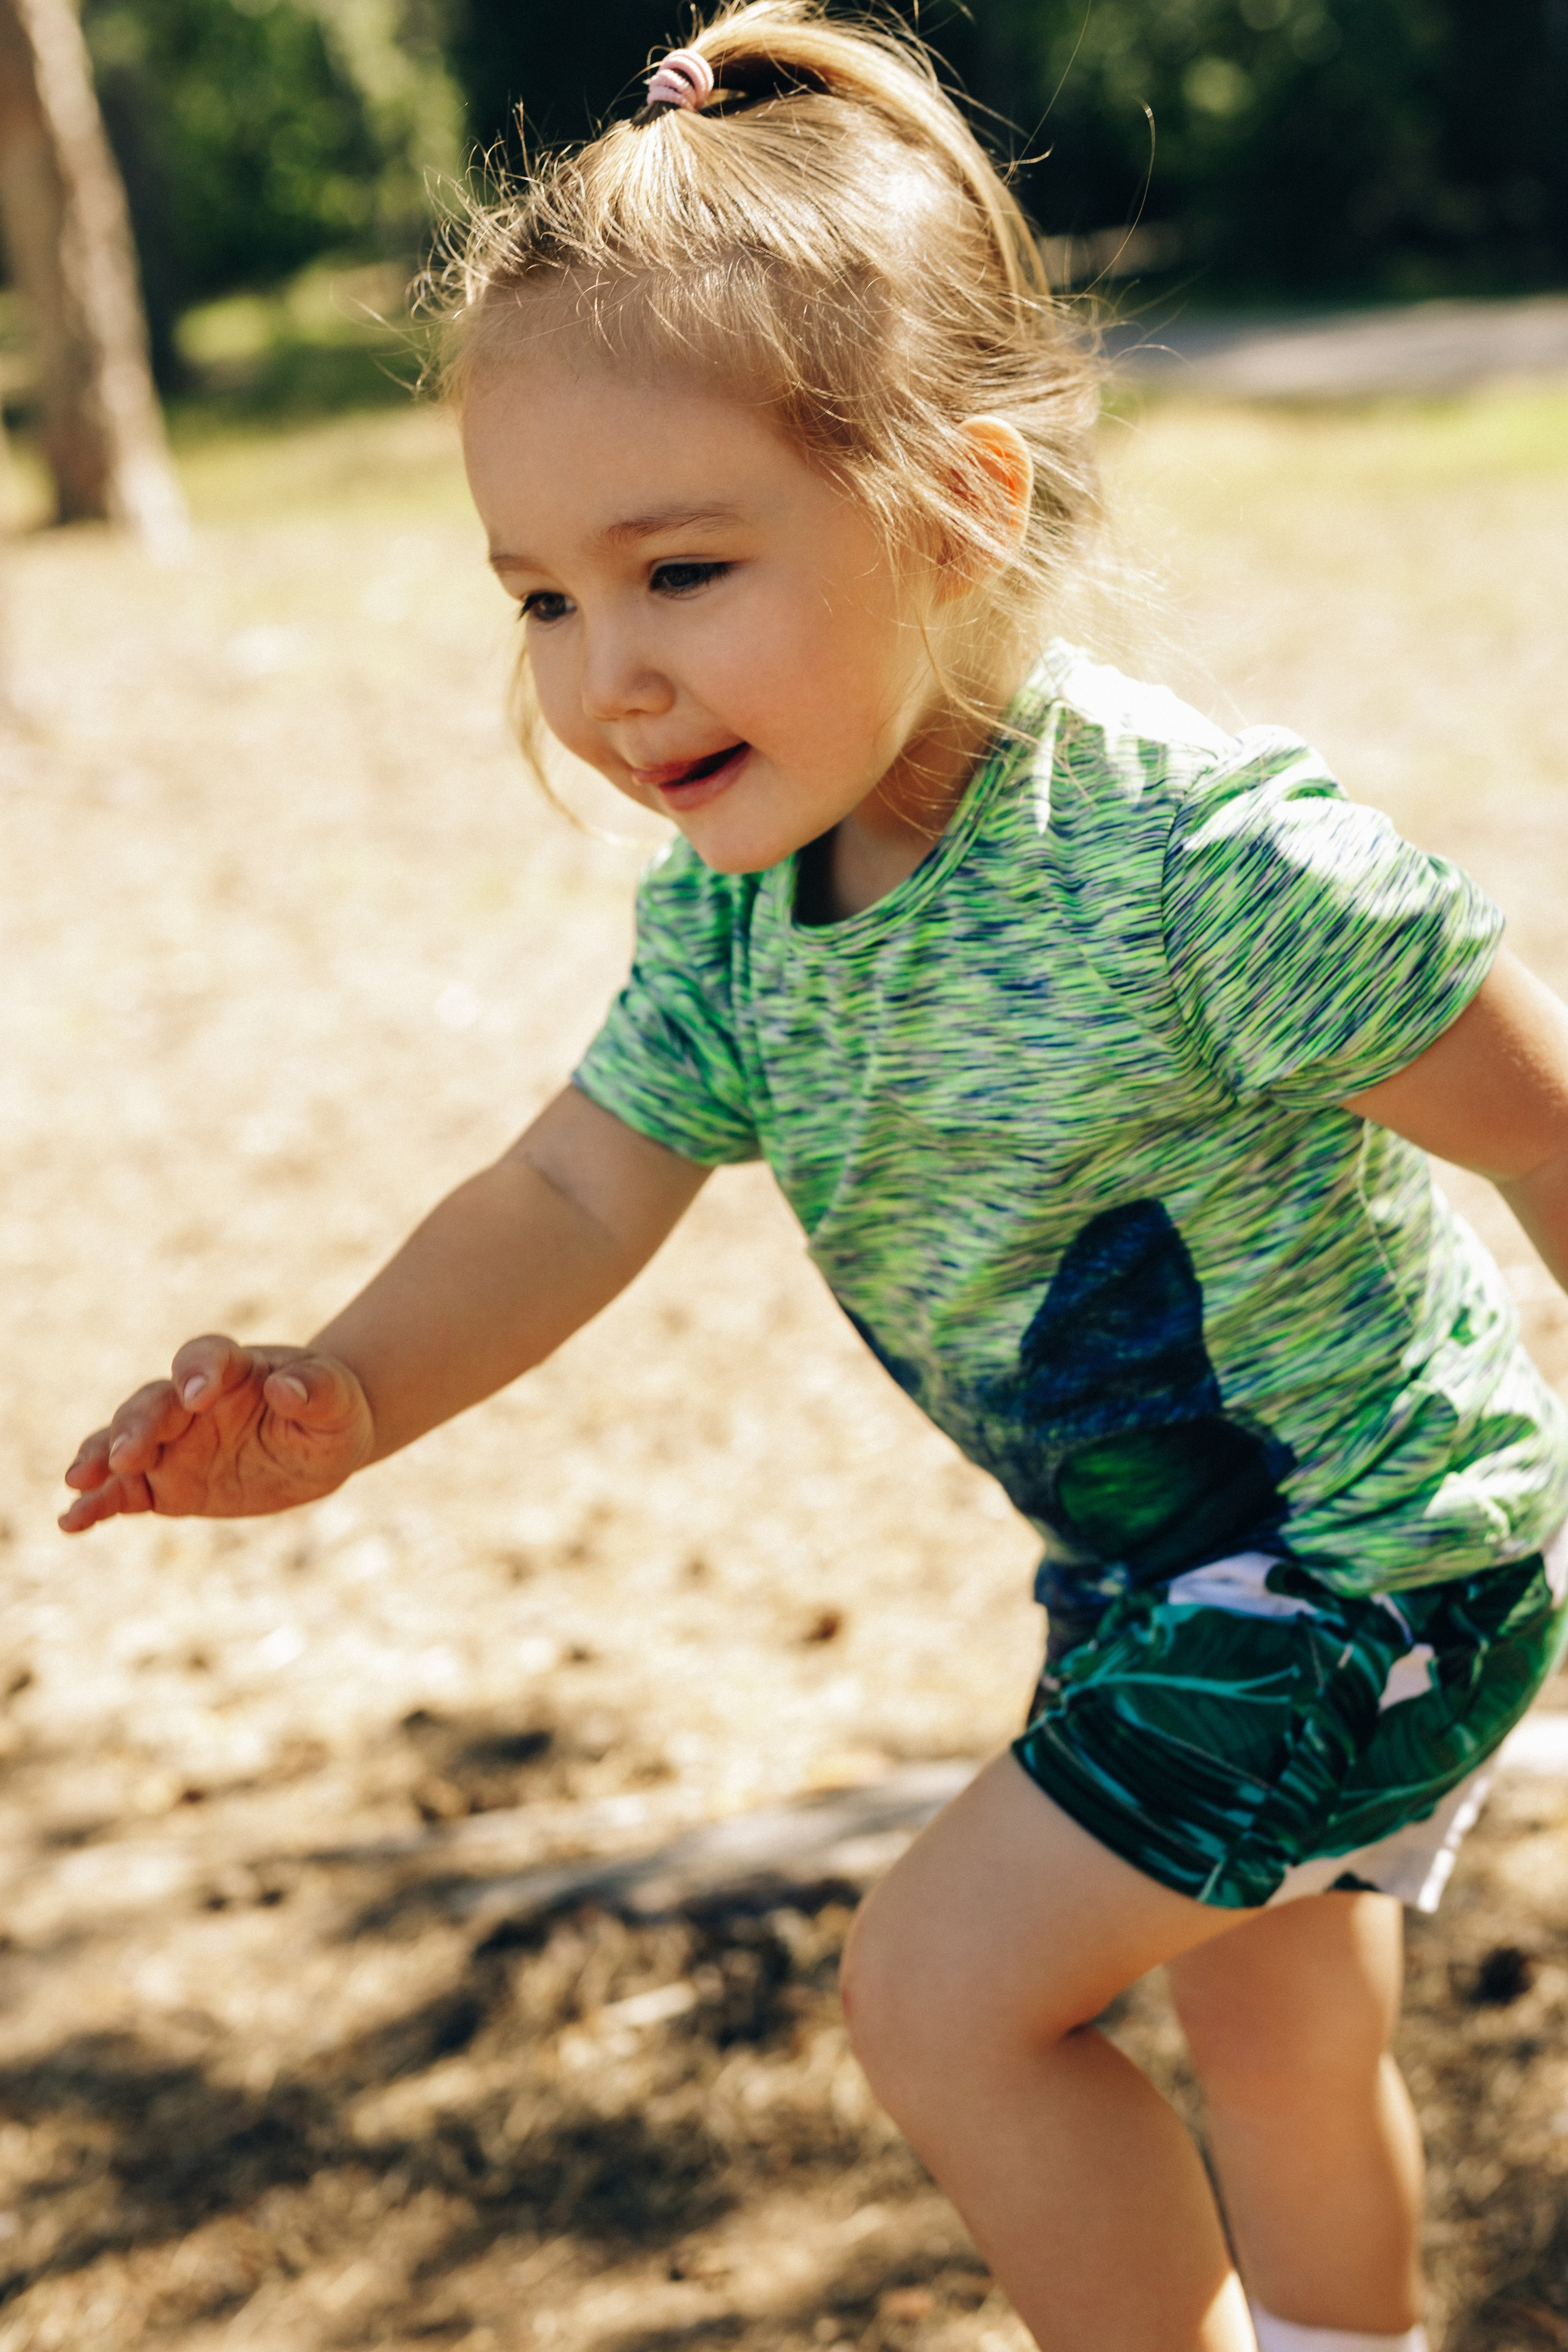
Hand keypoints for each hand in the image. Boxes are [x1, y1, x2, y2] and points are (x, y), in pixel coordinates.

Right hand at [59, 1336, 373, 1533]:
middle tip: (126, 1455)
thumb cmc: (331, 1412)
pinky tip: (72, 1520)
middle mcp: (191, 1400)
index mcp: (233, 1368)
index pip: (205, 1358)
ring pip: (125, 1443)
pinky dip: (97, 1503)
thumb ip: (316, 1389)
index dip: (198, 1371)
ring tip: (78, 1481)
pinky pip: (124, 1491)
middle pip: (153, 1403)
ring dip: (101, 1459)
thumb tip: (287, 1389)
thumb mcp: (339, 1401)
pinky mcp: (165, 1483)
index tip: (197, 1395)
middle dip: (136, 1426)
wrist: (319, 1443)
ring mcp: (172, 1442)